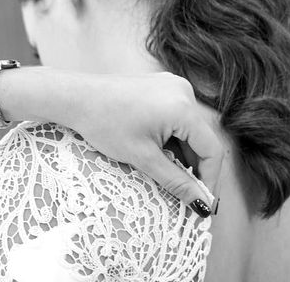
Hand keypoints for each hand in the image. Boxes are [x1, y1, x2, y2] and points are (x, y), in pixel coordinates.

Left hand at [70, 72, 223, 214]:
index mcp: (184, 108)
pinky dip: (174, 138)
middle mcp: (185, 93)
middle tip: (185, 193)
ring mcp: (176, 87)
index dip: (209, 178)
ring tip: (165, 171)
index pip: (212, 149)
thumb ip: (175, 181)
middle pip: (202, 139)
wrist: (76, 97)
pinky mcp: (166, 87)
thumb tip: (199, 202)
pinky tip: (158, 150)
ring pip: (191, 130)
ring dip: (183, 153)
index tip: (202, 201)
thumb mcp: (142, 157)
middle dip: (194, 168)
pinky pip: (180, 118)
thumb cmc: (104, 123)